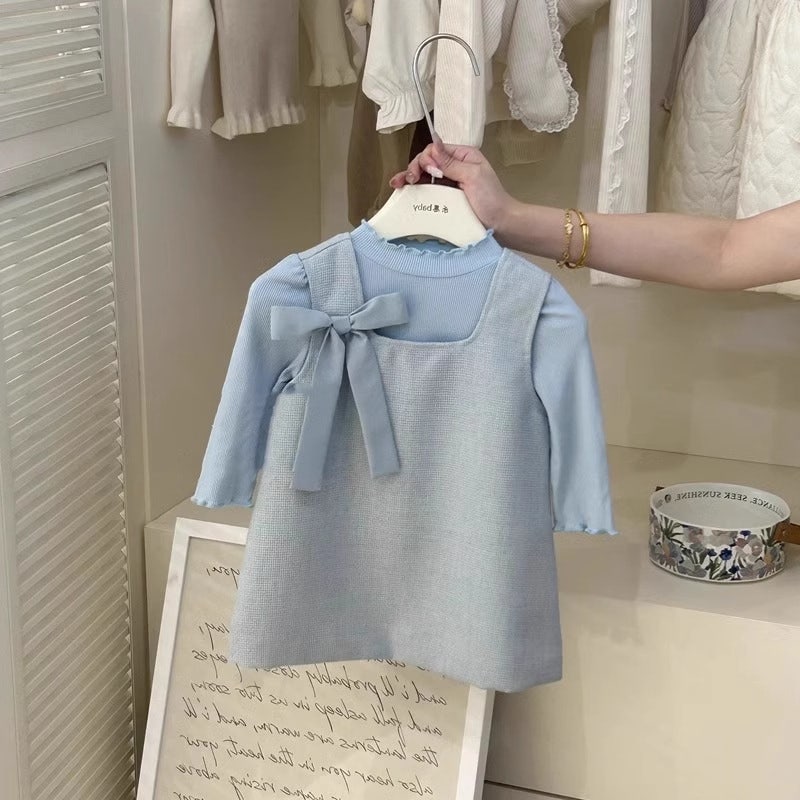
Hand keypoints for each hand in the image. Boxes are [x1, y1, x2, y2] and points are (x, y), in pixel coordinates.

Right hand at [389, 142, 515, 232]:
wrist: (500, 224)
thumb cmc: (492, 200)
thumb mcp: (473, 176)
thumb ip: (451, 162)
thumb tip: (434, 144)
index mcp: (463, 156)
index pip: (436, 150)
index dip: (427, 159)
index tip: (427, 172)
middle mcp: (455, 167)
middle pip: (427, 162)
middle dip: (415, 168)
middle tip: (408, 180)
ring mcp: (449, 183)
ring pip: (424, 175)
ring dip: (409, 177)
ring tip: (397, 184)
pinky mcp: (446, 198)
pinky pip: (428, 190)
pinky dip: (415, 189)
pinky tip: (404, 190)